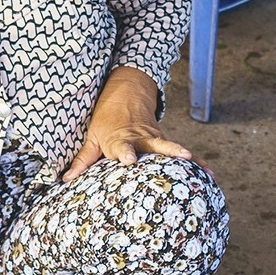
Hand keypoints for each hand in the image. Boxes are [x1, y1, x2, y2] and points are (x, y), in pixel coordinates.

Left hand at [65, 67, 192, 180]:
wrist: (126, 94)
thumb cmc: (106, 120)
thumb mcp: (91, 137)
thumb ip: (82, 160)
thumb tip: (65, 180)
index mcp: (121, 139)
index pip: (123, 147)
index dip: (126, 153)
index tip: (129, 160)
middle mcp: (141, 139)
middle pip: (154, 145)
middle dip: (165, 152)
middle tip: (179, 156)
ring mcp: (156, 140)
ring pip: (171, 149)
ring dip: (185, 156)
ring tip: (200, 167)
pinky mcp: (165, 143)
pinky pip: (182, 155)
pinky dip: (197, 163)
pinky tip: (210, 175)